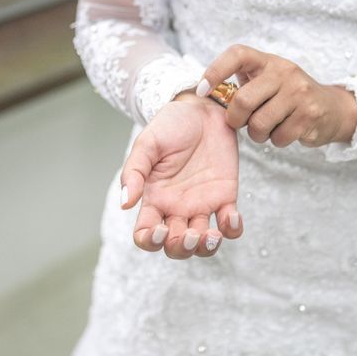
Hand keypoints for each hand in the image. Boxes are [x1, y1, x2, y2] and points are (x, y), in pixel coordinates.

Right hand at [120, 92, 241, 259]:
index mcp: (153, 198)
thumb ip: (134, 171)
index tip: (159, 230)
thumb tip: (124, 203)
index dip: (149, 241)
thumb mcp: (147, 144)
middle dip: (181, 248)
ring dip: (206, 248)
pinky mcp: (225, 196)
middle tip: (190, 234)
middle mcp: (176, 207)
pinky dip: (232, 229)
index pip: (145, 234)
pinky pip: (230, 225)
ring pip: (202, 243)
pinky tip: (231, 216)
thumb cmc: (170, 125)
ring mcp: (202, 204)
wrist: (202, 107)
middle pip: (175, 246)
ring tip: (210, 235)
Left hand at [196, 44, 356, 147]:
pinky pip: (278, 137)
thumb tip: (204, 94)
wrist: (331, 107)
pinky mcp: (310, 114)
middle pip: (243, 101)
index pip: (237, 54)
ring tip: (265, 128)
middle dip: (235, 119)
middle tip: (240, 122)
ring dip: (256, 134)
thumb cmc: (285, 95)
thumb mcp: (265, 81)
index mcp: (267, 61)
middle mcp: (284, 71)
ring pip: (259, 124)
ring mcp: (299, 92)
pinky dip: (275, 141)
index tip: (201, 90)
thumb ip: (241, 84)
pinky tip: (283, 131)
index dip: (215, 70)